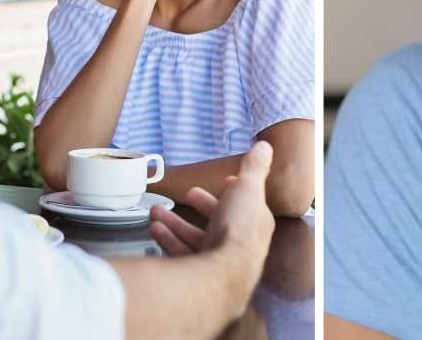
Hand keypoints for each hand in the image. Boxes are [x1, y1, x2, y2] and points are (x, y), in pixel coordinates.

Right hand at [149, 141, 275, 264]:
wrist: (222, 275)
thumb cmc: (238, 229)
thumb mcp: (248, 188)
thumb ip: (254, 168)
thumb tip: (265, 147)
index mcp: (255, 223)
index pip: (248, 204)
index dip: (236, 191)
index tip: (226, 181)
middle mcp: (239, 243)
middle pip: (220, 221)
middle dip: (202, 205)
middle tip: (188, 194)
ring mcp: (219, 260)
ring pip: (196, 237)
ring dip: (176, 222)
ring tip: (157, 211)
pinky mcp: (200, 274)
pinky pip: (182, 254)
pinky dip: (168, 240)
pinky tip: (156, 230)